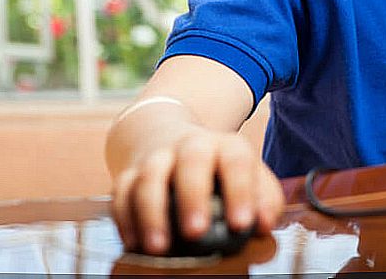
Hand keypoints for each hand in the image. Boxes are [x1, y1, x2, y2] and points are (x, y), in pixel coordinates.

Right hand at [110, 128, 284, 254]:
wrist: (172, 138)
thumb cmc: (219, 169)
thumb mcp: (248, 174)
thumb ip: (264, 198)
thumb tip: (264, 224)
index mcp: (225, 146)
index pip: (236, 161)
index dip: (240, 191)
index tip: (242, 224)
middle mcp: (190, 146)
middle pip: (192, 161)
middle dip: (193, 196)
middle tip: (197, 232)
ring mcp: (157, 158)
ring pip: (150, 177)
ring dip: (152, 213)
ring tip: (159, 247)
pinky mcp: (129, 173)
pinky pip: (121, 193)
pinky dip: (125, 219)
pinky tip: (134, 243)